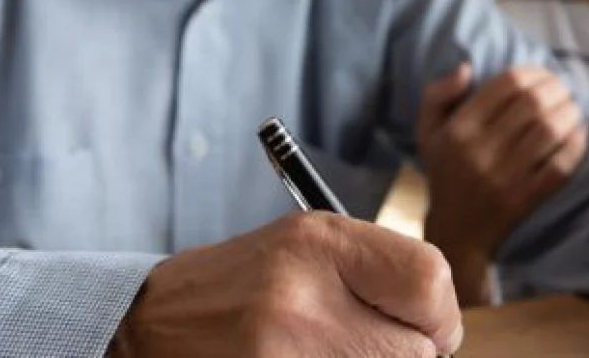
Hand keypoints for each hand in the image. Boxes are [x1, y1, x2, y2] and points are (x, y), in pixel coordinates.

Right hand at [108, 213, 462, 357]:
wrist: (146, 326)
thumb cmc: (238, 290)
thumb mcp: (304, 250)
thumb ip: (375, 272)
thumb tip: (442, 325)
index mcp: (317, 242)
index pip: (429, 280)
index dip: (437, 315)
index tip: (422, 327)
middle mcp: (300, 294)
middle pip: (416, 351)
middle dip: (403, 356)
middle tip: (363, 345)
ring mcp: (282, 350)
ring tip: (326, 354)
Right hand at [417, 64, 586, 305]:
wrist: (456, 232)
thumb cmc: (445, 173)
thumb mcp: (427, 132)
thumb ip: (437, 94)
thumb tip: (467, 67)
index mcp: (459, 128)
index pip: (507, 83)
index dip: (534, 71)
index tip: (544, 74)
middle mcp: (481, 150)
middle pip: (533, 103)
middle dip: (557, 89)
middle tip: (564, 90)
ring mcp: (505, 176)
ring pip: (550, 130)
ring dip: (570, 113)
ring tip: (573, 109)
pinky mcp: (526, 198)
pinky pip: (560, 165)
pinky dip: (576, 145)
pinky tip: (578, 135)